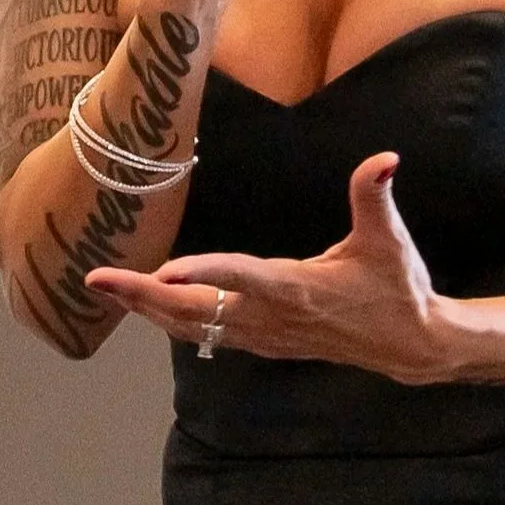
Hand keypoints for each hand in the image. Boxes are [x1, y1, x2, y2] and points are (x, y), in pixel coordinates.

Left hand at [85, 154, 453, 385]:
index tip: (162, 270)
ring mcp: (263, 335)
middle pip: (194, 310)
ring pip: (192, 326)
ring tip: (106, 290)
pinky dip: (171, 320)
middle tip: (96, 280)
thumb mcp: (390, 240)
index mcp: (296, 288)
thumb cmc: (397, 288)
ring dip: (148, 309)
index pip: (241, 277)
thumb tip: (384, 158)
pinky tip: (149, 307)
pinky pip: (205, 334)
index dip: (203, 273)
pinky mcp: (263, 342)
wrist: (408, 345)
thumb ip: (376, 197)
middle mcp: (271, 317)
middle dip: (142, 296)